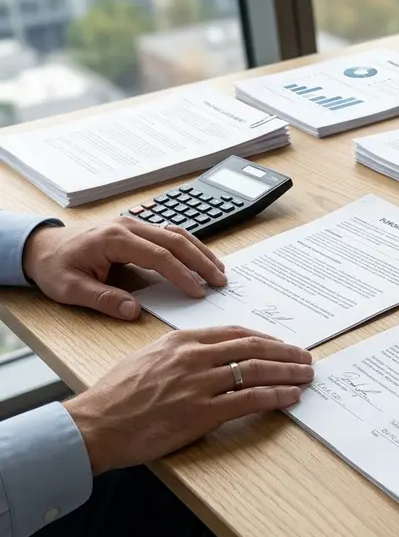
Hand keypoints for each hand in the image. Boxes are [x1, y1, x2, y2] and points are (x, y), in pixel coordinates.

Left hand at [22, 217, 226, 319]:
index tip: (198, 292)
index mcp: (113, 238)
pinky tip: (201, 258)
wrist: (40, 246)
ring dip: (200, 252)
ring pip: (177, 233)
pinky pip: (170, 234)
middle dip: (201, 261)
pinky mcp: (137, 229)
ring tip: (219, 270)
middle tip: (220, 281)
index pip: (158, 255)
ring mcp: (134, 224)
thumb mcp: (70, 289)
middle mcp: (128, 226)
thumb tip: (134, 311)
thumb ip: (103, 299)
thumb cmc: (54, 267)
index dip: (181, 274)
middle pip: (175, 240)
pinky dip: (189, 246)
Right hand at [63, 326, 313, 474]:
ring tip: (305, 375)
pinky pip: (249, 400)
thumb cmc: (116, 395)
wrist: (95, 424)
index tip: (281, 344)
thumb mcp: (148, 357)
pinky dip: (275, 396)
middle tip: (305, 357)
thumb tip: (210, 354)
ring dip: (287, 372)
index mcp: (182, 341)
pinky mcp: (201, 413)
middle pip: (253, 348)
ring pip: (256, 371)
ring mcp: (199, 384)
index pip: (235, 333)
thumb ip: (181, 352)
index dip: (265, 338)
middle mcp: (194, 357)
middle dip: (285, 352)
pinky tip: (289, 396)